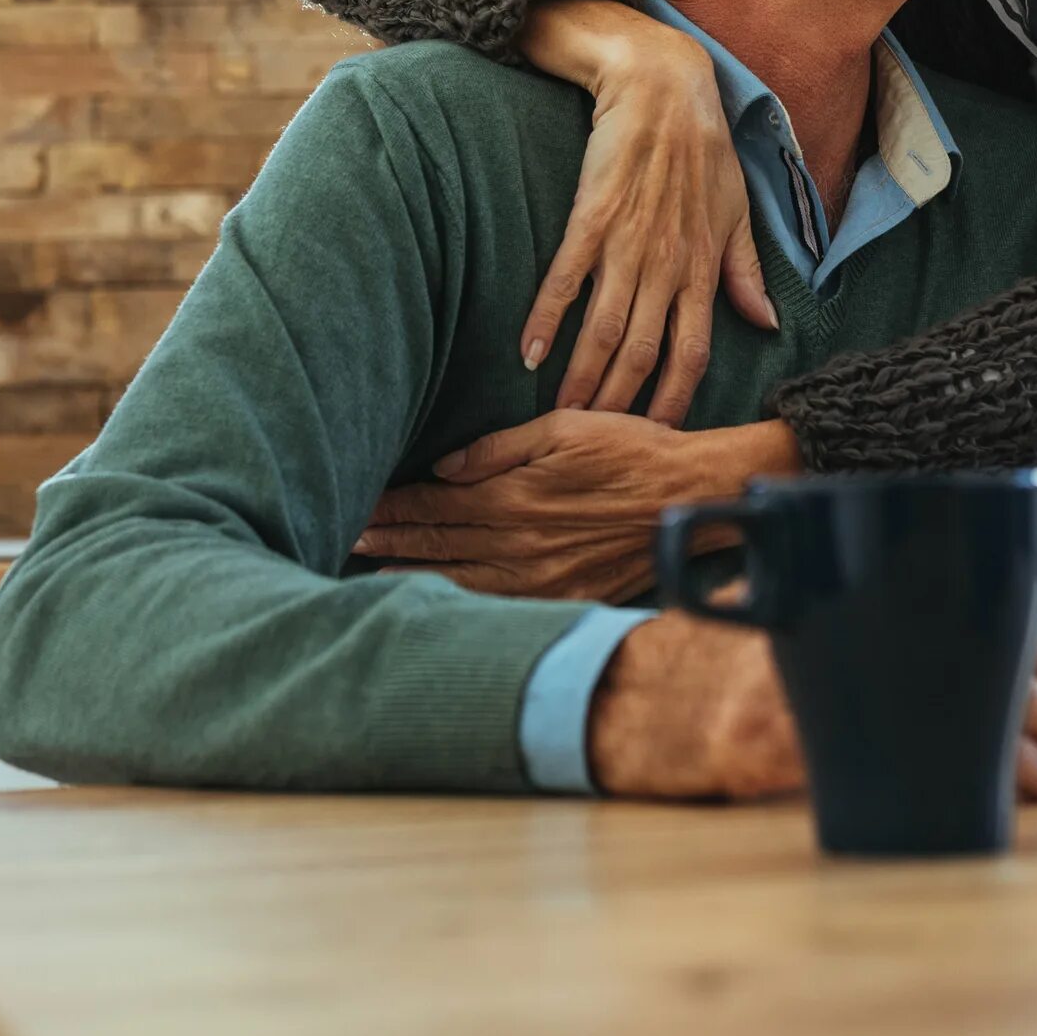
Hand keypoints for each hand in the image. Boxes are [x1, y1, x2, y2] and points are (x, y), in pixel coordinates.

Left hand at [357, 412, 798, 601]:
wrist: (691, 497)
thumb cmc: (632, 451)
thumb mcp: (565, 428)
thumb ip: (498, 449)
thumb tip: (444, 467)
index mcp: (514, 495)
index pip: (435, 504)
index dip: (393, 506)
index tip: (358, 504)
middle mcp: (520, 543)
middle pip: (437, 544)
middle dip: (389, 541)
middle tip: (346, 538)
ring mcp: (541, 579)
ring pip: (459, 582)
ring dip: (412, 577)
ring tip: (370, 576)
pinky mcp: (564, 598)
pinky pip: (499, 607)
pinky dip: (461, 606)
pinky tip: (436, 605)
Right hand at [518, 0, 779, 424]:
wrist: (662, 86)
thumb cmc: (703, 149)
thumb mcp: (736, 212)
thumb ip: (745, 273)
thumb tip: (765, 324)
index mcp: (704, 267)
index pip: (693, 352)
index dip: (675, 398)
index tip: (657, 436)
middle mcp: (668, 264)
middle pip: (642, 353)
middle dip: (620, 404)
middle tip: (595, 443)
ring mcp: (628, 242)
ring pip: (604, 329)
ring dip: (582, 377)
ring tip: (560, 417)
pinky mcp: (592, 216)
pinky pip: (566, 279)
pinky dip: (546, 320)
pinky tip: (528, 354)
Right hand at [585, 614, 1036, 803]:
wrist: (608, 699)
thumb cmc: (706, 661)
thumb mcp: (784, 605)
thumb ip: (850, 596)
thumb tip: (954, 602)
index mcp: (845, 587)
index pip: (978, 618)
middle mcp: (830, 632)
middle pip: (984, 674)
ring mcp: (796, 695)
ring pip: (949, 728)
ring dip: (1034, 765)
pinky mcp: (765, 755)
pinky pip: (883, 772)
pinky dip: (958, 794)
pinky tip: (1006, 813)